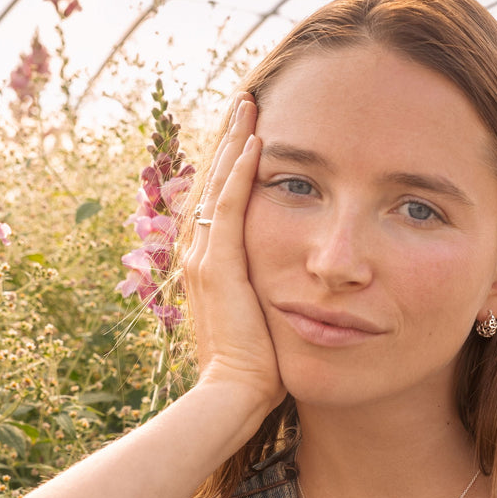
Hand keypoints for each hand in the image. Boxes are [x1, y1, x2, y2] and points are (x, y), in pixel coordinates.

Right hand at [183, 93, 284, 413]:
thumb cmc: (255, 364)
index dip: (233, 164)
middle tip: (246, 103)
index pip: (219, 200)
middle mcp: (200, 254)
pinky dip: (242, 174)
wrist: (234, 394)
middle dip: (231, 141)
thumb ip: (268, 288)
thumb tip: (296, 274)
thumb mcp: (262, 315)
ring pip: (218, 185)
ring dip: (235, 144)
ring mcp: (205, 258)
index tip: (251, 133)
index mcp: (210, 264)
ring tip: (248, 106)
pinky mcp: (220, 266)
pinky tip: (257, 144)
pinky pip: (231, 208)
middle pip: (213, 182)